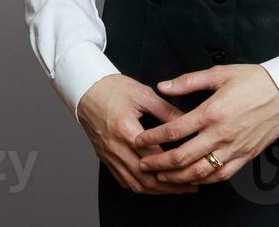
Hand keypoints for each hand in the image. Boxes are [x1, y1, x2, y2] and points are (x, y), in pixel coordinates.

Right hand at [76, 74, 200, 193]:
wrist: (86, 89)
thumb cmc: (113, 89)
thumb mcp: (143, 94)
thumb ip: (166, 111)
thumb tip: (187, 123)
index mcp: (126, 130)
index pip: (154, 157)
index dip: (175, 166)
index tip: (193, 168)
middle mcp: (116, 147)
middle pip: (145, 177)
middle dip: (170, 186)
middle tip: (190, 186)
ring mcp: (109, 155)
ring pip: (135, 183)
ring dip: (157, 190)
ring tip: (177, 189)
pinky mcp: (105, 158)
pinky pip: (124, 180)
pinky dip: (141, 186)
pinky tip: (154, 185)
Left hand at [132, 64, 278, 184]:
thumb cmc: (253, 80)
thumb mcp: (218, 73)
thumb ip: (187, 82)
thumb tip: (162, 86)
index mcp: (211, 112)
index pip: (174, 130)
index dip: (152, 138)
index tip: (138, 140)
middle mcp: (221, 134)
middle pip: (182, 157)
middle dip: (158, 164)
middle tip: (143, 164)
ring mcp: (234, 148)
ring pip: (200, 172)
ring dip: (177, 177)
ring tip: (161, 177)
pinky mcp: (245, 156)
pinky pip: (221, 175)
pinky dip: (204, 180)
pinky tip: (192, 180)